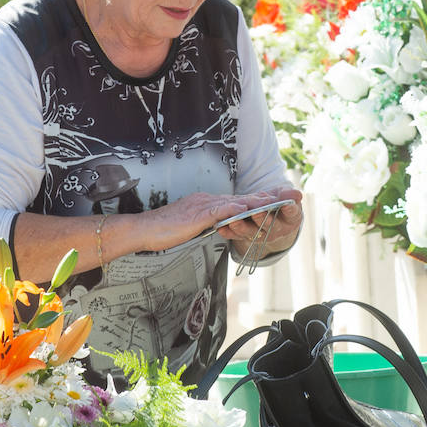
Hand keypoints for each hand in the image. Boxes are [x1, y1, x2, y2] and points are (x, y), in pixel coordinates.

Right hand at [141, 191, 262, 250]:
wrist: (144, 229)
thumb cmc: (164, 230)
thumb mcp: (191, 225)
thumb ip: (206, 222)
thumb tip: (219, 224)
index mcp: (206, 202)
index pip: (235, 200)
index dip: (255, 199)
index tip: (273, 198)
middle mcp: (206, 200)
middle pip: (239, 198)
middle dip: (262, 197)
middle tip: (282, 195)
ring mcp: (201, 206)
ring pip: (232, 202)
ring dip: (253, 202)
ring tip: (271, 200)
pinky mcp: (195, 216)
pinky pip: (216, 211)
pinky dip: (231, 209)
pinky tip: (244, 209)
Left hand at [216, 186, 303, 255]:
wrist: (272, 217)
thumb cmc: (281, 206)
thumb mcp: (288, 198)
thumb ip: (290, 195)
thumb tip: (297, 195)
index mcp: (288, 220)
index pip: (290, 214)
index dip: (289, 210)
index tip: (286, 206)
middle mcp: (274, 230)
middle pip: (268, 226)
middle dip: (261, 219)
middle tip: (256, 212)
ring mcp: (259, 233)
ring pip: (250, 232)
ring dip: (241, 227)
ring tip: (233, 221)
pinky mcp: (245, 234)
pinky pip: (236, 235)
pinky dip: (228, 232)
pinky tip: (221, 227)